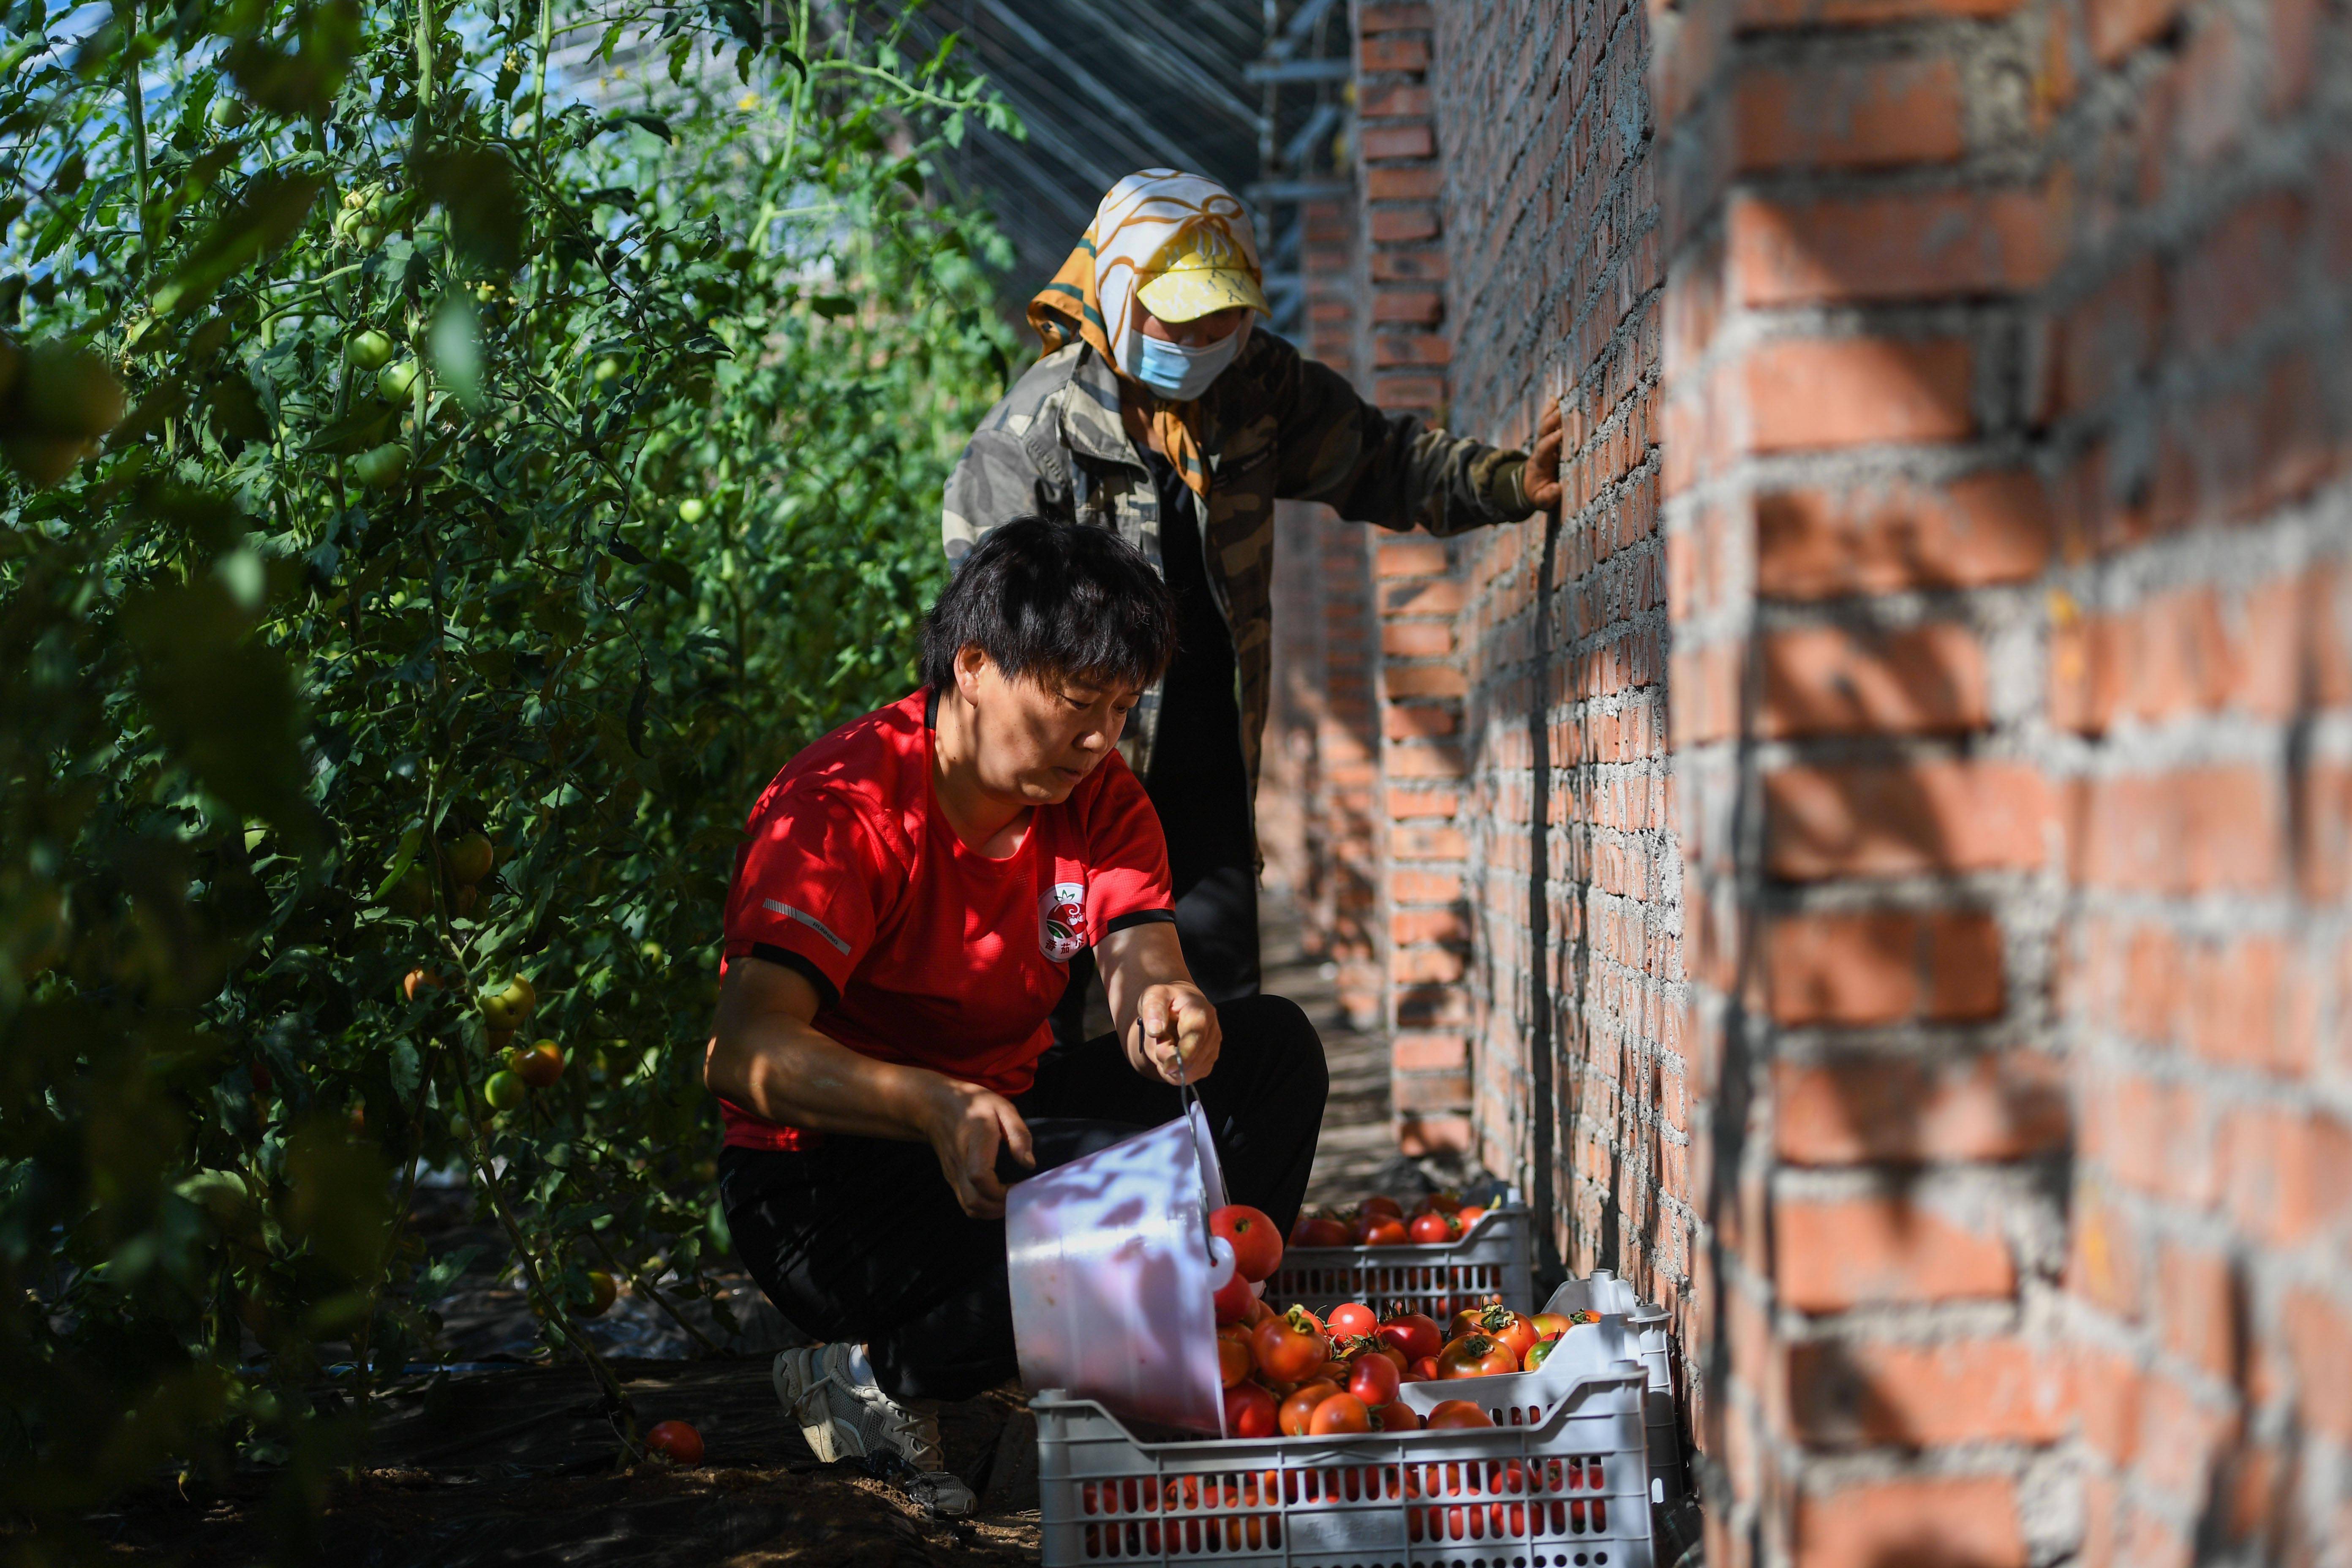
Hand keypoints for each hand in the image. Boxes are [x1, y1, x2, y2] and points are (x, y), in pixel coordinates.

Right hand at [920, 1078, 1033, 1218]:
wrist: (937, 1106)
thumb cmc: (973, 1104)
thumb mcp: (1002, 1107)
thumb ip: (1018, 1134)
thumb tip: (1029, 1164)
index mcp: (975, 1142)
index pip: (979, 1176)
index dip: (1000, 1189)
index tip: (1019, 1186)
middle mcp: (960, 1164)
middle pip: (974, 1201)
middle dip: (1001, 1206)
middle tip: (1019, 1195)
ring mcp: (953, 1174)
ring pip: (970, 1207)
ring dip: (993, 1211)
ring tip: (1010, 1198)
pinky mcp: (952, 1179)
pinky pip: (966, 1203)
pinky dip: (983, 1208)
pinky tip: (997, 1197)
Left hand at [1130, 983, 1220, 1085]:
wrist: (1180, 1004)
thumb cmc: (1166, 1000)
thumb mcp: (1154, 995)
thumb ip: (1153, 1009)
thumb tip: (1155, 1030)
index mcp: (1200, 1013)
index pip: (1196, 1039)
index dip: (1183, 1056)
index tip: (1167, 1067)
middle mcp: (1213, 1031)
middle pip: (1193, 1059)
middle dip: (1169, 1059)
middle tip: (1160, 1042)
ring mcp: (1214, 1047)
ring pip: (1192, 1071)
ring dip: (1173, 1066)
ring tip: (1168, 1044)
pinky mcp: (1210, 1059)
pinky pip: (1192, 1076)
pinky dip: (1177, 1072)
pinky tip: (1172, 1056)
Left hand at [1525, 398, 1562, 512]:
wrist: (1528, 487)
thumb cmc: (1538, 494)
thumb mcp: (1541, 500)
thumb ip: (1547, 496)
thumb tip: (1556, 489)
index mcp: (1539, 464)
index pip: (1543, 450)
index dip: (1550, 442)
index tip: (1559, 433)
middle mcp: (1540, 450)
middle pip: (1543, 433)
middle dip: (1550, 422)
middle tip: (1559, 411)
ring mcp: (1544, 444)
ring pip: (1545, 426)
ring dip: (1549, 413)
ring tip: (1555, 399)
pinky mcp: (1549, 441)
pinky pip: (1549, 425)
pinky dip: (1550, 412)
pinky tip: (1553, 398)